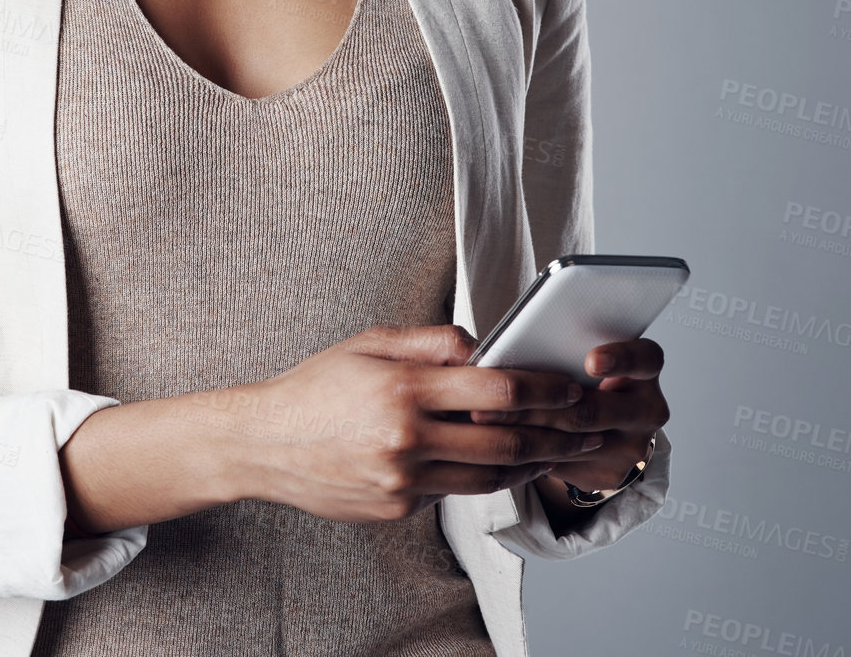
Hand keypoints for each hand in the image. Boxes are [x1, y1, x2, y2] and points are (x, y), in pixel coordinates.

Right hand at [204, 324, 602, 522]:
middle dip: (555, 433)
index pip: (495, 388)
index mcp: (403, 387)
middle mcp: (406, 437)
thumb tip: (484, 346)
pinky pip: (454, 492)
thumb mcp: (370, 342)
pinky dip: (483, 476)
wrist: (265, 442)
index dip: (542, 389)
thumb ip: (431, 342)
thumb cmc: (317, 385)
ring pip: (489, 476)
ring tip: (558, 451)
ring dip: (531, 464)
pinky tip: (504, 463)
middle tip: (585, 428)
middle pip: (505, 440)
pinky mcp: (397, 509)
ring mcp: (403, 480)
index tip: (568, 388)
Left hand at [467, 337, 668, 492]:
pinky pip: (565, 464)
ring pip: (574, 440)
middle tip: (497, 398)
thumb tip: (481, 340)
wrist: (595, 421)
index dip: (621, 359)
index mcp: (644, 368)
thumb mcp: (573, 348)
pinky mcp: (611, 474)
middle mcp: (647, 408)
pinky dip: (530, 452)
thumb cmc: (575, 371)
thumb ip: (549, 338)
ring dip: (525, 429)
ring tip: (484, 417)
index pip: (646, 358)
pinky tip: (499, 440)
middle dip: (540, 403)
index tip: (590, 361)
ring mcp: (632, 445)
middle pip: (595, 409)